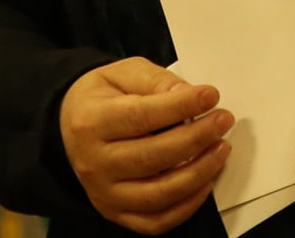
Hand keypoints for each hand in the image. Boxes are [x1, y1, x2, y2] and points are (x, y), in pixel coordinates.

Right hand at [58, 57, 233, 233]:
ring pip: (156, 194)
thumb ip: (155, 81)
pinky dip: (185, 208)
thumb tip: (189, 96)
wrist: (70, 125)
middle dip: (195, 139)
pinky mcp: (114, 212)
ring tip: (220, 150)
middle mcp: (93, 163)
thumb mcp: (123, 73)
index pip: (141, 117)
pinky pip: (153, 222)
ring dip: (197, 174)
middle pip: (151, 157)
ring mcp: (103, 193)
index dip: (180, 107)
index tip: (210, 96)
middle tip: (223, 121)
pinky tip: (205, 183)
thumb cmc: (103, 97)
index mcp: (91, 122)